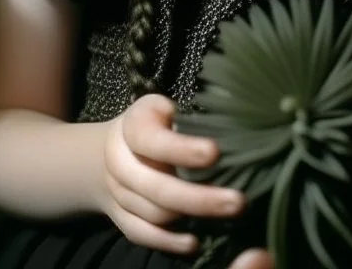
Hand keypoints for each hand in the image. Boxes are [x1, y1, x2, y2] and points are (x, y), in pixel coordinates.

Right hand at [99, 93, 248, 256]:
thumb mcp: (168, 108)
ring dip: (192, 216)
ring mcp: (117, 192)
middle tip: (238, 202)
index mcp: (132, 126)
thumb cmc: (156, 122)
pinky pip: (142, 234)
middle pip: (157, 186)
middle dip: (200, 197)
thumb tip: (229, 133)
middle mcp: (118, 161)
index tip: (215, 153)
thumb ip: (189, 119)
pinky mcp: (119, 217)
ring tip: (228, 215)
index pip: (153, 140)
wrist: (112, 148)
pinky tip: (195, 243)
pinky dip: (169, 242)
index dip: (182, 149)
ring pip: (154, 213)